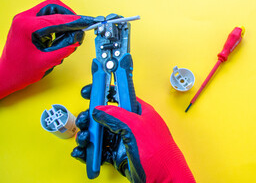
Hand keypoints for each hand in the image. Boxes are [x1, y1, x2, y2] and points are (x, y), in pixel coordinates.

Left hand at [0, 0, 92, 98]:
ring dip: (63, 19)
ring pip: (51, 9)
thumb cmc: (21, 70)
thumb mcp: (47, 61)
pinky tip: (58, 36)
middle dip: (69, 16)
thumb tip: (78, 38)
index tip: (86, 24)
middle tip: (79, 28)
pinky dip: (56, 22)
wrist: (7, 75)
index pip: (57, 18)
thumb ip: (65, 48)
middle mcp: (24, 18)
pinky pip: (46, 15)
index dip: (74, 21)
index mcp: (26, 26)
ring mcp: (24, 19)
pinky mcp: (27, 22)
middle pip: (54, 6)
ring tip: (67, 35)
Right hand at [72, 98, 195, 182]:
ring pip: (101, 134)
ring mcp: (125, 140)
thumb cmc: (159, 153)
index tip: (91, 91)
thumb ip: (116, 116)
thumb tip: (100, 109)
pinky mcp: (119, 155)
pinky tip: (83, 152)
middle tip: (84, 121)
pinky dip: (90, 151)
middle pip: (106, 116)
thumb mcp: (136, 127)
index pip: (120, 96)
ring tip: (84, 139)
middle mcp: (132, 125)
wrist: (163, 180)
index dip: (105, 92)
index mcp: (140, 112)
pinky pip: (101, 150)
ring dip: (89, 136)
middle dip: (91, 118)